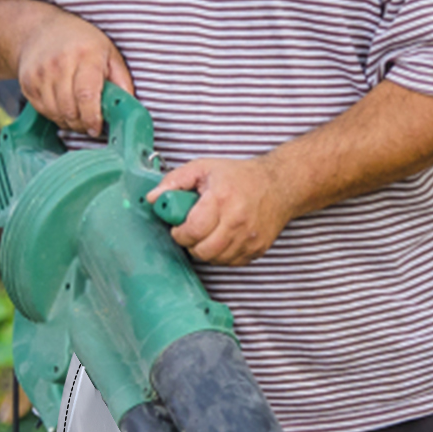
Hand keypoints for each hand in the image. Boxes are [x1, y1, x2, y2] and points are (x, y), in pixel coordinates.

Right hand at [15, 7, 133, 135]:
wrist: (39, 29)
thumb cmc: (80, 41)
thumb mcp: (108, 52)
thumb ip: (121, 79)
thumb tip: (128, 105)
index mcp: (85, 55)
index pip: (86, 95)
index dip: (92, 117)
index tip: (97, 128)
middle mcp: (60, 63)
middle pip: (70, 109)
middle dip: (83, 124)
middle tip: (91, 124)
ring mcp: (40, 74)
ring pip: (56, 113)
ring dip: (69, 122)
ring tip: (79, 115)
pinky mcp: (28, 83)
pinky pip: (43, 111)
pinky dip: (55, 115)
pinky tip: (64, 107)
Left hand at [145, 157, 294, 264]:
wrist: (279, 185)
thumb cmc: (239, 176)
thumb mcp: (204, 168)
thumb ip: (175, 181)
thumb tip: (152, 199)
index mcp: (221, 199)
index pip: (192, 231)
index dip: (179, 233)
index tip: (179, 226)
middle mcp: (237, 221)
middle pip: (202, 251)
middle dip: (190, 243)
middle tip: (192, 231)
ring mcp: (249, 238)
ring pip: (215, 260)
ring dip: (205, 250)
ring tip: (208, 232)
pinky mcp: (257, 249)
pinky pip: (230, 263)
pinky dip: (221, 254)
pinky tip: (223, 237)